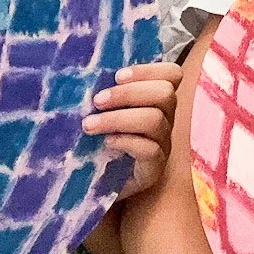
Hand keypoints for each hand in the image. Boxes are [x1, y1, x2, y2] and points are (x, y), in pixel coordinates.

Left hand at [84, 62, 181, 198]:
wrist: (98, 183)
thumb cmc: (100, 140)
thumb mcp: (103, 112)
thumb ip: (104, 93)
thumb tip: (82, 72)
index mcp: (157, 100)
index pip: (172, 74)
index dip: (148, 70)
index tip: (117, 75)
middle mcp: (166, 119)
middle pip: (164, 93)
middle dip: (129, 93)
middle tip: (97, 101)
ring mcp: (163, 144)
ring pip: (155, 120)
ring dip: (118, 118)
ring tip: (89, 125)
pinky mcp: (154, 168)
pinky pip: (150, 149)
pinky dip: (126, 142)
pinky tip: (106, 143)